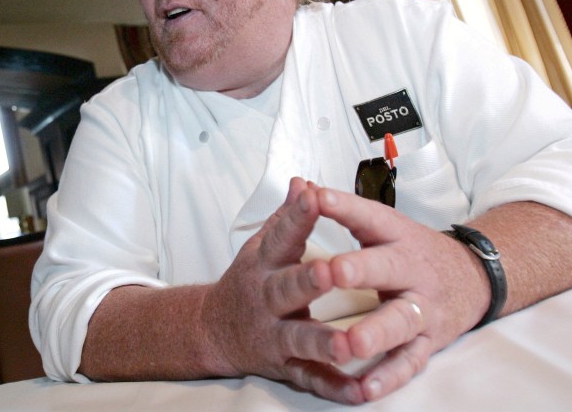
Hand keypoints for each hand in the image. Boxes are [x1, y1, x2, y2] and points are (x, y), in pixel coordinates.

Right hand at [200, 177, 366, 403]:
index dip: (296, 215)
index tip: (312, 195)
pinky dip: (334, 388)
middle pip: (287, 289)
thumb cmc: (249, 282)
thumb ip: (286, 218)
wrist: (214, 330)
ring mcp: (274, 335)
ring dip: (324, 342)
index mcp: (264, 264)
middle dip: (307, 282)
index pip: (281, 235)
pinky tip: (357, 392)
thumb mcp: (262, 246)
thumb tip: (303, 181)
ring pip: (300, 339)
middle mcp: (266, 299)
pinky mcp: (284, 366)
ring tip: (348, 344)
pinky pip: (310, 379)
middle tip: (330, 272)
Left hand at [314, 186, 488, 401]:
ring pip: (399, 321)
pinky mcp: (428, 341)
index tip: (318, 198)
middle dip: (360, 270)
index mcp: (396, 235)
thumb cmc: (410, 250)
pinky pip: (408, 362)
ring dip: (375, 332)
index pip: (369, 216)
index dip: (344, 207)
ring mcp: (423, 307)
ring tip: (351, 343)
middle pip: (386, 268)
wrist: (475, 276)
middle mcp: (411, 269)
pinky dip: (388, 376)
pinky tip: (365, 389)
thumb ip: (343, 211)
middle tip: (332, 272)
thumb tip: (302, 186)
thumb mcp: (382, 225)